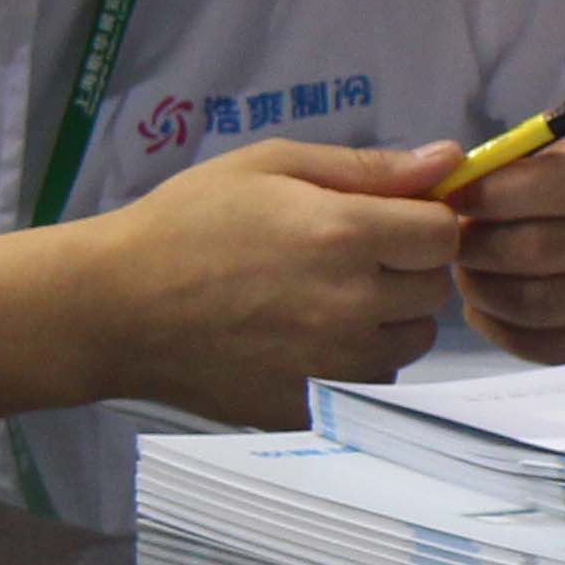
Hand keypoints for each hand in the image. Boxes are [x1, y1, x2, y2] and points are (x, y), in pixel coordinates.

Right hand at [72, 136, 467, 426]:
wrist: (116, 307)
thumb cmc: (186, 221)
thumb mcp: (268, 166)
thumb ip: (365, 167)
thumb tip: (448, 159)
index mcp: (346, 234)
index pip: (444, 234)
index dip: (422, 222)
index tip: (385, 220)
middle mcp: (354, 304)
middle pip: (433, 291)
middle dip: (404, 268)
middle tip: (344, 257)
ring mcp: (336, 364)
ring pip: (411, 343)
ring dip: (387, 319)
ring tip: (325, 300)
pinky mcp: (315, 406)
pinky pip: (372, 383)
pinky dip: (356, 363)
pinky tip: (305, 340)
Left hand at [449, 114, 564, 359]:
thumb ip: (517, 152)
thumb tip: (450, 180)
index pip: (563, 182)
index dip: (494, 192)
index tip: (452, 194)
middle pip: (538, 248)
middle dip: (473, 242)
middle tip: (447, 235)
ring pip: (531, 302)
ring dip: (477, 284)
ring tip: (465, 263)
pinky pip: (536, 344)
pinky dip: (493, 321)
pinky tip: (486, 296)